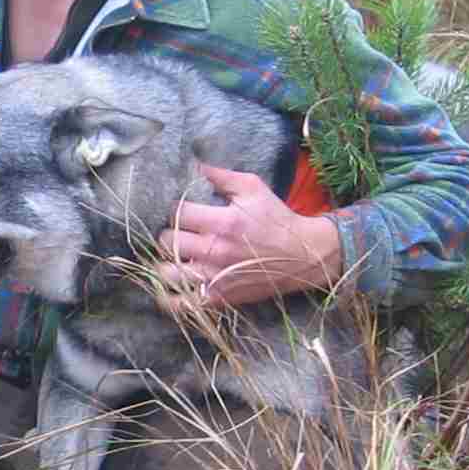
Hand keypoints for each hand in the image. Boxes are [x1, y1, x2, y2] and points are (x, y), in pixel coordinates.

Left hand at [153, 164, 341, 311]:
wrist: (304, 256)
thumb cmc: (276, 219)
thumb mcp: (253, 188)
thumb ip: (220, 176)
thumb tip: (191, 164)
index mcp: (223, 222)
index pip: (176, 212)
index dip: (171, 208)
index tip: (178, 210)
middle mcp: (215, 251)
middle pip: (166, 242)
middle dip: (167, 234)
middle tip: (176, 233)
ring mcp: (215, 279)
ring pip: (166, 273)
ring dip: (164, 263)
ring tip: (173, 257)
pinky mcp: (218, 300)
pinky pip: (179, 305)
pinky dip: (168, 298)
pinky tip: (170, 287)